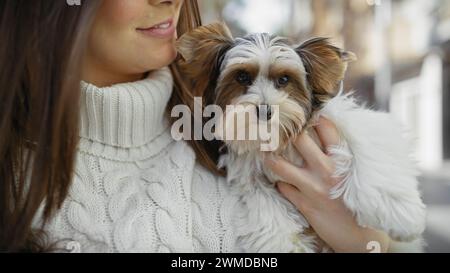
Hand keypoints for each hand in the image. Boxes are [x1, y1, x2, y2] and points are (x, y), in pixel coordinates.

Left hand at [264, 117, 389, 252]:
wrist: (361, 236)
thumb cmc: (358, 199)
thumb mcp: (355, 171)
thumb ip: (340, 153)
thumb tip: (322, 130)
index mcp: (344, 158)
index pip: (325, 126)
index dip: (309, 115)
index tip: (296, 110)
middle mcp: (328, 169)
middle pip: (298, 139)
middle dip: (283, 132)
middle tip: (271, 127)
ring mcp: (314, 187)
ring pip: (280, 165)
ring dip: (270, 158)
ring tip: (264, 152)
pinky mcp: (305, 205)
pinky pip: (282, 188)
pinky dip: (279, 184)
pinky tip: (280, 182)